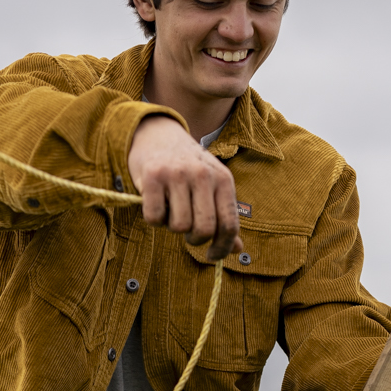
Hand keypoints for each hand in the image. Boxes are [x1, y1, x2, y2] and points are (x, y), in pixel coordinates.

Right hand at [128, 114, 240, 260]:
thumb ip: (224, 215)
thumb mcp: (212, 186)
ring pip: (179, 226)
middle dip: (195, 240)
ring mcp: (177, 174)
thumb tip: (237, 249)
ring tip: (171, 211)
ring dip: (172, 227)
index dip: (222, 247)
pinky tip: (156, 204)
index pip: (229, 225)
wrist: (158, 134)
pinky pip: (154, 218)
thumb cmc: (188, 167)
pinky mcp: (153, 176)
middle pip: (204, 229)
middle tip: (188, 232)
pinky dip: (153, 219)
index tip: (213, 256)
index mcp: (224, 179)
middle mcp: (203, 175)